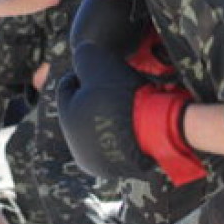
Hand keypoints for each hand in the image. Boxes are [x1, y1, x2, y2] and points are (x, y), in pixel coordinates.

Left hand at [60, 0, 205, 184]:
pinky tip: (136, 120)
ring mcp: (101, 162)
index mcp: (68, 122)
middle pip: (83, 110)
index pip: (66, 88)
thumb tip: (81, 54)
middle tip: (114, 83)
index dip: (82, 73)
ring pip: (101, 128)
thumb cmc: (122, 97)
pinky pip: (119, 143)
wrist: (157, 130)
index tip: (99, 67)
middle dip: (95, 95)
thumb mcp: (97, 63)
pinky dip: (124, 131)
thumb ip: (83, 55)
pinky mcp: (123, 169)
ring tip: (128, 101)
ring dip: (110, 114)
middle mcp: (79, 148)